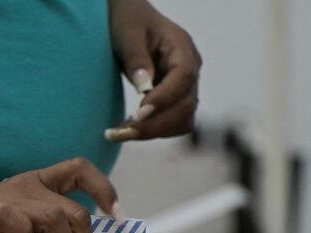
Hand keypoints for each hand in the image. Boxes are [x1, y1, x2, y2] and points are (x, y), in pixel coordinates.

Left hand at [107, 0, 201, 141]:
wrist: (132, 21)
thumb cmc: (130, 21)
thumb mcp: (128, 33)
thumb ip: (136, 58)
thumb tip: (144, 89)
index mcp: (182, 47)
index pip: (183, 77)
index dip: (164, 98)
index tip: (139, 113)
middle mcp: (191, 69)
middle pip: (185, 105)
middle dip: (155, 123)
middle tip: (121, 132)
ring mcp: (186, 86)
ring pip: (183, 120)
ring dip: (154, 131)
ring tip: (120, 133)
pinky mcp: (176, 100)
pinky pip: (173, 123)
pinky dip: (154, 130)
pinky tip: (129, 129)